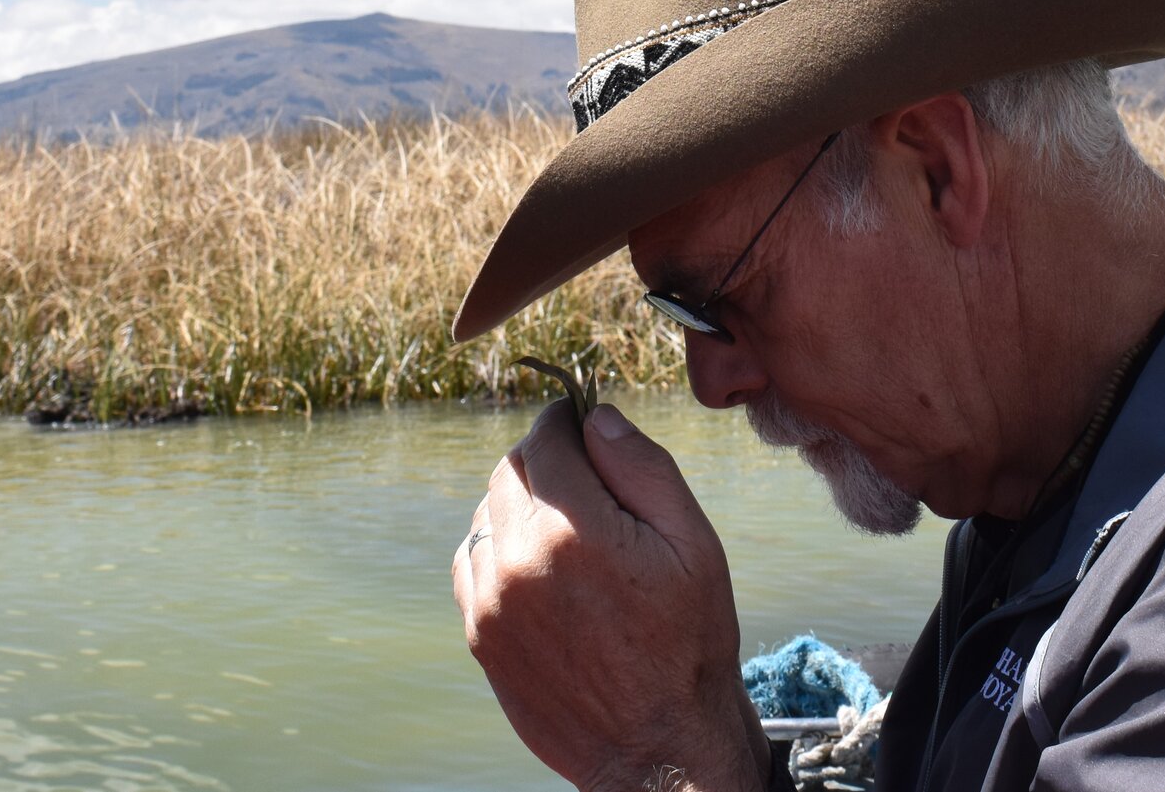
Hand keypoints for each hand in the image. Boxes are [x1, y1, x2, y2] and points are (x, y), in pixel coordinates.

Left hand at [454, 399, 772, 791]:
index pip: (547, 438)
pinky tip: (539, 566)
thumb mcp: (694, 545)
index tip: (580, 420)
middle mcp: (520, 561)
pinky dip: (498, 548)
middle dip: (545, 459)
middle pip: (510, 470)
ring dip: (520, 504)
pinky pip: (471, 562)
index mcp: (576, 531)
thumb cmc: (688, 643)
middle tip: (584, 475)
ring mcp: (492, 603)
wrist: (659, 746)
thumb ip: (642, 469)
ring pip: (487, 514)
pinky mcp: (481, 636)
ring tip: (568, 528)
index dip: (566, 420)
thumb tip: (597, 418)